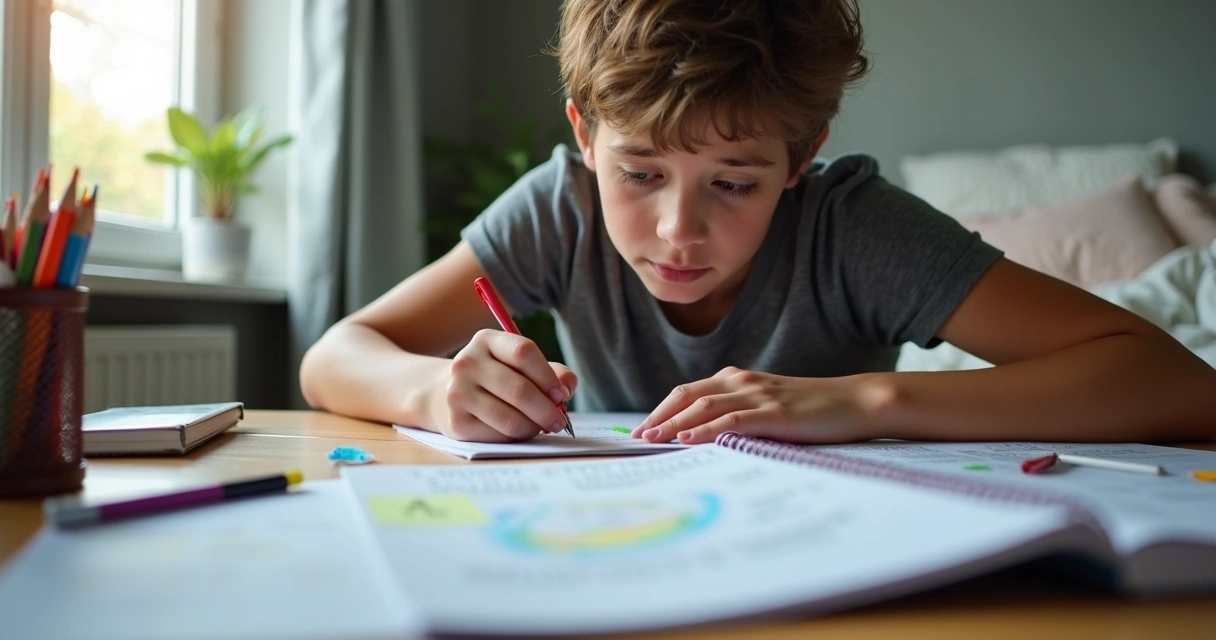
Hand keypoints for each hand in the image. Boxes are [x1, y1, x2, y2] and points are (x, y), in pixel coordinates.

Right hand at [432, 329, 577, 441]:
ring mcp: (458, 393)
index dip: (548, 376)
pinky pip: (498, 435)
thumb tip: (566, 388)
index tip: (560, 394)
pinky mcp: (456, 422)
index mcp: (486, 340)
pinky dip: (517, 437)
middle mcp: (467, 363)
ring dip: (534, 427)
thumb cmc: (496, 378)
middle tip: (559, 421)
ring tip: (541, 427)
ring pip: (510, 418)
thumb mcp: (519, 365)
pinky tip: (519, 430)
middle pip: (519, 389)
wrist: (444, 395)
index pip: (524, 352)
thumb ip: (551, 371)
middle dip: (547, 410)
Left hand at [633, 367, 891, 444]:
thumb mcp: (769, 407)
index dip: (661, 410)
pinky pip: (732, 420)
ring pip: (704, 406)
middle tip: (637, 440)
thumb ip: (739, 414)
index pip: (687, 391)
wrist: (856, 402)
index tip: (642, 430)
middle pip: (687, 396)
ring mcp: (758, 395)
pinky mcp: (774, 413)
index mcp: (737, 379)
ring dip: (674, 424)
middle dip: (659, 418)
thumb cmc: (813, 410)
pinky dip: (706, 429)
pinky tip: (688, 440)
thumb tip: (705, 437)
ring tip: (653, 440)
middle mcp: (742, 381)